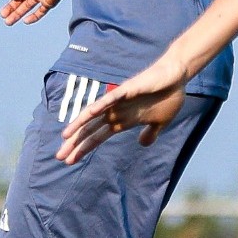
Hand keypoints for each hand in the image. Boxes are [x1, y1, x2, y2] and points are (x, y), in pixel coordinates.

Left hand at [56, 57, 187, 162]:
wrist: (177, 76)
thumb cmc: (168, 96)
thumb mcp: (159, 122)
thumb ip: (149, 133)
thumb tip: (143, 144)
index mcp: (123, 120)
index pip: (98, 136)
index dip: (84, 148)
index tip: (70, 161)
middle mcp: (116, 111)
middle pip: (91, 128)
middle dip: (75, 143)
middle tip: (59, 157)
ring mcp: (120, 100)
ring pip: (95, 113)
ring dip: (80, 124)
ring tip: (65, 136)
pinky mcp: (128, 89)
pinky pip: (112, 97)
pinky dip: (101, 104)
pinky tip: (90, 112)